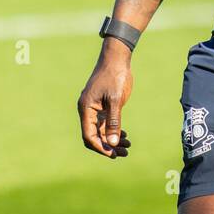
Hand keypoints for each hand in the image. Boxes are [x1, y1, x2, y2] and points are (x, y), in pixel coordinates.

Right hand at [77, 38, 132, 158]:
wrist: (117, 59)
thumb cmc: (115, 76)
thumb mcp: (116, 100)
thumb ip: (114, 122)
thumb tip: (112, 142)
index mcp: (86, 109)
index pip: (89, 136)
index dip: (101, 147)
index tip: (114, 154)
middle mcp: (88, 111)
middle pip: (94, 136)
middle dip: (108, 146)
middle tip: (125, 153)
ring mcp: (95, 109)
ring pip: (101, 131)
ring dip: (113, 140)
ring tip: (128, 146)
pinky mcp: (102, 106)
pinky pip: (105, 124)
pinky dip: (114, 131)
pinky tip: (125, 136)